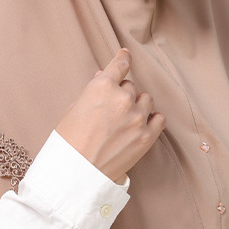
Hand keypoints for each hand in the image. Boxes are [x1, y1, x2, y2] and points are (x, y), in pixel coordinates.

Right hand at [55, 48, 165, 183]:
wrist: (76, 173)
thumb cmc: (68, 141)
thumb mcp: (74, 109)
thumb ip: (92, 90)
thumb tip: (103, 77)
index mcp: (102, 87)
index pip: (120, 65)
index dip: (123, 58)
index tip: (126, 55)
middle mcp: (122, 98)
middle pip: (131, 86)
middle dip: (122, 94)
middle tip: (112, 109)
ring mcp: (137, 117)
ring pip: (146, 100)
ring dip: (138, 105)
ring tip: (126, 118)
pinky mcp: (147, 137)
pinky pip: (159, 119)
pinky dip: (152, 119)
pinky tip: (143, 124)